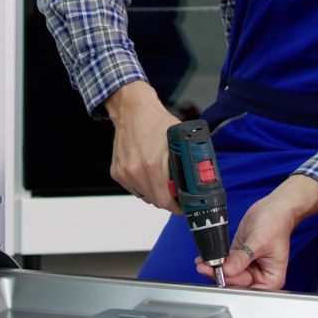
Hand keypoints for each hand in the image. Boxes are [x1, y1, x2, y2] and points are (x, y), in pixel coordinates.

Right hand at [105, 81, 179, 210]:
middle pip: (155, 201)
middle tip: (176, 194)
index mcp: (152, 163)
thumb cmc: (155, 122)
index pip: (164, 200)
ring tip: (162, 181)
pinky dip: (142, 186)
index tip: (183, 205)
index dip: (177, 206)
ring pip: (144, 196)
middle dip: (168, 200)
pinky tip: (148, 173)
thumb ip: (187, 161)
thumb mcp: (178, 140)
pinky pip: (134, 189)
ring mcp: (125, 172)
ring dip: (155, 193)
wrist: (132, 110)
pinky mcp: (117, 172)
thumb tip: (199, 178)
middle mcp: (135, 170)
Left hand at [210, 175, 317, 290]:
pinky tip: (205, 258)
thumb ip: (242, 258)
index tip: (220, 278)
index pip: (249, 289)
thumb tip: (227, 271)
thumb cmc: (276, 224)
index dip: (234, 285)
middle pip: (236, 282)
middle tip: (205, 269)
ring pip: (228, 273)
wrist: (274, 208)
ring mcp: (247, 266)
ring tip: (202, 263)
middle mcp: (259, 275)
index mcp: (270, 278)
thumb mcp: (259, 242)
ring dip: (214, 269)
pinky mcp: (239, 256)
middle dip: (220, 276)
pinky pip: (225, 262)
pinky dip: (216, 261)